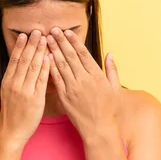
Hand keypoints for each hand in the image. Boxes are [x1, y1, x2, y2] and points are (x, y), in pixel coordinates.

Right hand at [0, 30, 49, 147]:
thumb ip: (15, 79)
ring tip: (45, 39)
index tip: (25, 34)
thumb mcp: (9, 93)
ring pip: (33, 67)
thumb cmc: (13, 113)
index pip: (14, 59)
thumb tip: (22, 66)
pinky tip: (49, 57)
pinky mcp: (34, 99)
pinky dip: (45, 68)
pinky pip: (41, 80)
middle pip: (24, 60)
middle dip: (31, 44)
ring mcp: (24, 91)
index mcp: (7, 81)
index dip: (20, 46)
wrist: (11, 132)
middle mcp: (14, 84)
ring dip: (39, 51)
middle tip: (37, 30)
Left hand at [46, 27, 121, 141]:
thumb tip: (109, 54)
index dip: (74, 42)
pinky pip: (56, 80)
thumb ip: (112, 70)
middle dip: (61, 42)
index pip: (83, 54)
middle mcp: (84, 80)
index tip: (67, 32)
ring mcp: (73, 88)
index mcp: (97, 76)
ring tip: (47, 39)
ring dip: (53, 51)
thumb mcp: (115, 88)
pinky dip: (50, 68)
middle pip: (70, 56)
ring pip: (61, 65)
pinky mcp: (65, 97)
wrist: (99, 129)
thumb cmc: (109, 110)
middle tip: (53, 30)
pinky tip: (44, 58)